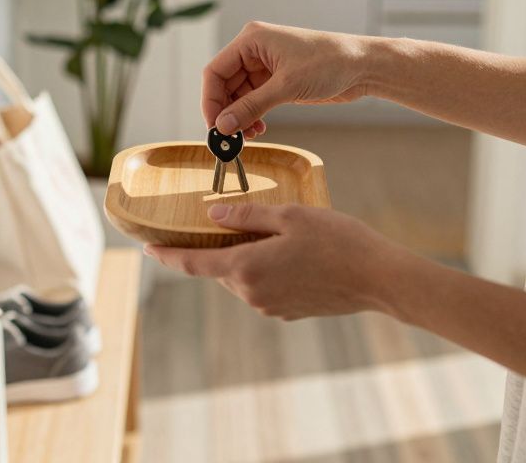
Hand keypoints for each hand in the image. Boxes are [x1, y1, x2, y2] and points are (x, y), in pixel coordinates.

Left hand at [144, 202, 416, 320]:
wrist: (378, 278)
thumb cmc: (337, 241)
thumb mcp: (289, 215)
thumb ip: (247, 214)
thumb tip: (213, 214)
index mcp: (245, 268)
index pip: (192, 264)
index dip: (166, 256)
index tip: (147, 249)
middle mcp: (252, 293)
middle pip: (221, 269)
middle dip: (220, 248)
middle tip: (232, 221)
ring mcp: (270, 306)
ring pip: (244, 278)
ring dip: (248, 258)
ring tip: (276, 234)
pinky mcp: (288, 311)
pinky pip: (265, 287)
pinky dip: (267, 270)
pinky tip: (293, 254)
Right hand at [203, 21, 374, 135]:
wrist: (362, 66)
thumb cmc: (329, 63)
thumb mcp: (286, 86)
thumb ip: (251, 107)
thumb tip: (223, 126)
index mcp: (251, 40)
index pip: (215, 71)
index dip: (210, 100)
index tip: (213, 126)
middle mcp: (254, 50)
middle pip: (224, 85)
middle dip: (226, 112)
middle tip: (229, 138)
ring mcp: (265, 66)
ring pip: (238, 95)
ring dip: (240, 117)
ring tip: (247, 136)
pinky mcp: (277, 80)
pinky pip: (254, 100)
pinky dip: (252, 115)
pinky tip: (258, 129)